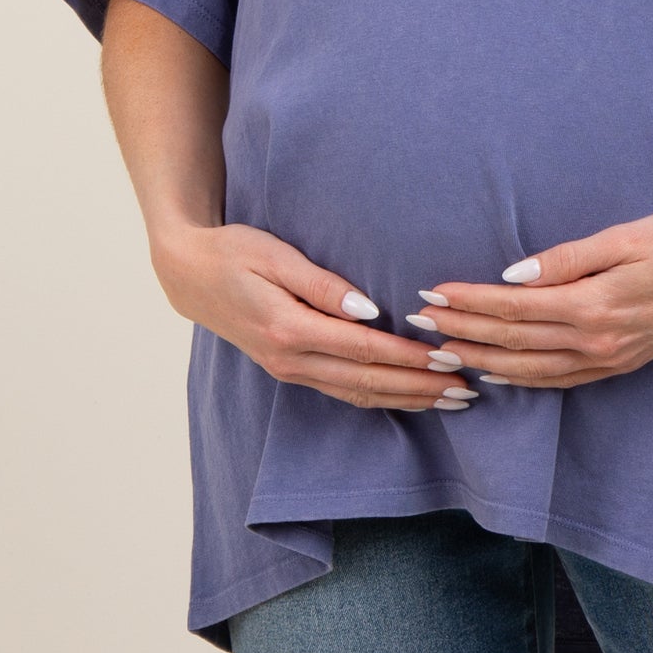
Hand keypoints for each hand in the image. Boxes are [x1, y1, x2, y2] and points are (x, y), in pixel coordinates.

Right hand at [151, 223, 479, 411]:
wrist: (188, 275)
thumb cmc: (234, 251)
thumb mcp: (275, 255)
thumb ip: (322, 284)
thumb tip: (369, 310)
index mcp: (289, 329)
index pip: (364, 349)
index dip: (408, 357)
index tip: (447, 357)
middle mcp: (291, 360)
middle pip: (367, 381)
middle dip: (418, 387)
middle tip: (464, 389)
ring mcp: (289, 370)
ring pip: (357, 393)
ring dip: (405, 399)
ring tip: (448, 401)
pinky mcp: (290, 369)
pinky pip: (342, 390)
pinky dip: (378, 397)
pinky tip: (405, 398)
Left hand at [407, 209, 652, 388]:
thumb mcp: (627, 236)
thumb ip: (569, 258)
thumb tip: (514, 274)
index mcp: (593, 305)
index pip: (513, 307)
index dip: (470, 302)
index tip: (432, 293)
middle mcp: (595, 341)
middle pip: (513, 341)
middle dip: (462, 331)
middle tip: (419, 322)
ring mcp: (607, 359)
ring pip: (530, 369)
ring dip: (482, 359)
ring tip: (443, 350)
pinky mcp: (617, 364)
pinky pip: (557, 380)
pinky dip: (521, 379)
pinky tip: (497, 372)